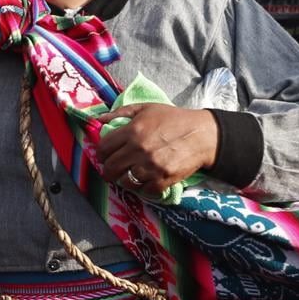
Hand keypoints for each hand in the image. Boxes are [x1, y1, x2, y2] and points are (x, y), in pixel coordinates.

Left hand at [94, 103, 217, 189]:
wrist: (201, 135)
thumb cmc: (173, 119)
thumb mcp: (146, 108)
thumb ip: (120, 112)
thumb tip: (97, 120)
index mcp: (132, 131)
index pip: (103, 148)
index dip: (101, 153)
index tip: (105, 156)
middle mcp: (139, 149)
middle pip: (110, 168)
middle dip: (108, 170)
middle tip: (113, 170)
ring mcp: (151, 166)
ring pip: (125, 182)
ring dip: (124, 180)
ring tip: (129, 176)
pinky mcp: (163, 179)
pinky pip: (144, 191)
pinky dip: (142, 188)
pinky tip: (145, 181)